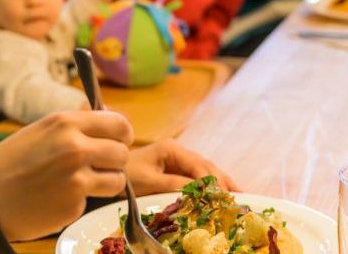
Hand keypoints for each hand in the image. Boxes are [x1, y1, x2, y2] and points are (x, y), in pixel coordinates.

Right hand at [0, 111, 133, 240]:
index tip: (118, 141)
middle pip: (122, 152)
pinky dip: (81, 201)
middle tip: (100, 166)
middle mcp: (75, 148)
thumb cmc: (8, 163)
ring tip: (82, 183)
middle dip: (115, 160)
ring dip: (106, 182)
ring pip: (117, 179)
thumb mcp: (41, 131)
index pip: (118, 124)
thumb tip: (113, 125)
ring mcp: (77, 178)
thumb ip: (75, 128)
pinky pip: (93, 200)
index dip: (122, 134)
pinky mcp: (74, 206)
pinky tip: (58, 198)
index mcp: (65, 123)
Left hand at [125, 139, 239, 194]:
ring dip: (220, 183)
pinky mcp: (176, 169)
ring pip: (204, 171)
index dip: (212, 180)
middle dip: (222, 181)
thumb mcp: (149, 181)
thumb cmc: (127, 175)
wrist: (109, 172)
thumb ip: (174, 184)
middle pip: (206, 166)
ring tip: (237, 195)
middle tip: (237, 196)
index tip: (223, 194)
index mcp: (172, 149)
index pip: (198, 164)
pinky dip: (209, 186)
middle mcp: (178, 151)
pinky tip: (221, 194)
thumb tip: (198, 190)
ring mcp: (178, 160)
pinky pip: (197, 177)